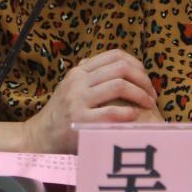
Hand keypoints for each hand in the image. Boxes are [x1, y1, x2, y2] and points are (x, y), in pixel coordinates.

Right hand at [24, 49, 158, 153]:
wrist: (40, 136)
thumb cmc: (61, 113)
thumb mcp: (71, 86)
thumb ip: (89, 74)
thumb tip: (117, 63)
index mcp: (79, 71)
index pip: (115, 55)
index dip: (136, 64)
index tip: (145, 78)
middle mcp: (79, 82)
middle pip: (121, 68)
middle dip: (143, 80)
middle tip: (151, 93)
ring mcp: (79, 101)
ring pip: (119, 86)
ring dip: (140, 94)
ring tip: (148, 104)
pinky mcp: (81, 121)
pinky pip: (111, 112)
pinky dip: (128, 112)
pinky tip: (135, 116)